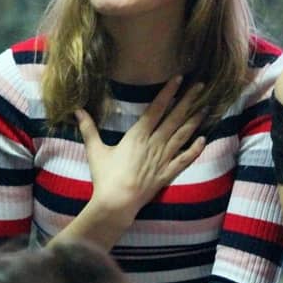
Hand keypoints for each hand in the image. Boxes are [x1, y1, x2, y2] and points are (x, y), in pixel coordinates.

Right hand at [75, 76, 206, 237]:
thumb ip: (88, 129)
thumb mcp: (95, 150)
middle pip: (174, 118)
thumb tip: (77, 110)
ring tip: (206, 107)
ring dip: (194, 121)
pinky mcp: (167, 174)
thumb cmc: (105, 177)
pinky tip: (203, 139)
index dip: (168, 92)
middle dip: (188, 101)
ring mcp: (163, 159)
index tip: (179, 79)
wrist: (117, 203)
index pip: (156, 108)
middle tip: (201, 86)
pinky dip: (195, 149)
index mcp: (137, 135)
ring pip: (182, 136)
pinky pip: (184, 160)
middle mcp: (154, 144)